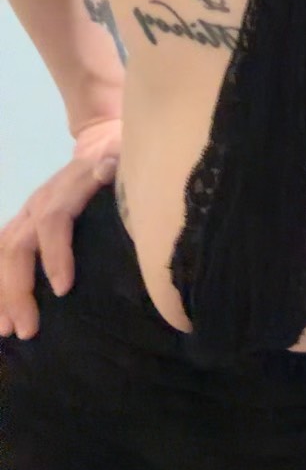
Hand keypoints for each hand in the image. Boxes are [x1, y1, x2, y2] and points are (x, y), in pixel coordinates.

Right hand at [0, 117, 121, 340]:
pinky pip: (2, 252)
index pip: (54, 219)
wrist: (104, 139)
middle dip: (19, 288)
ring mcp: (28, 212)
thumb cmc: (124, 159)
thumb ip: (122, 175)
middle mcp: (41, 200)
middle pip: (19, 242)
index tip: (63, 288)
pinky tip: (1, 315)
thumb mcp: (129, 162)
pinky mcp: (24, 223)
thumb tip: (115, 179)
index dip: (55, 253)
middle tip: (30, 328)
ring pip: (4, 250)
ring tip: (7, 329)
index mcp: (68, 188)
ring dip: (2, 291)